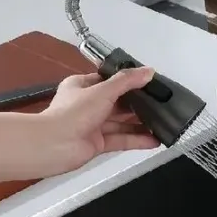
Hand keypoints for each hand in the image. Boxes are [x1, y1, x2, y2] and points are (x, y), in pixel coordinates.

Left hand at [34, 66, 162, 174]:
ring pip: (120, 123)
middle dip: (137, 104)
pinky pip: (121, 140)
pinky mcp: (97, 144)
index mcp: (81, 86)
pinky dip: (137, 140)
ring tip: (162, 123)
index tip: (148, 83)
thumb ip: (127, 81)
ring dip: (139, 124)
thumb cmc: (73, 112)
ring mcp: (92, 125)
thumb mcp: (102, 90)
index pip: (107, 81)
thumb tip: (148, 71)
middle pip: (117, 103)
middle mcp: (86, 105)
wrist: (54, 145)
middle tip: (160, 104)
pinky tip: (154, 140)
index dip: (127, 81)